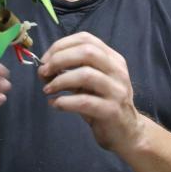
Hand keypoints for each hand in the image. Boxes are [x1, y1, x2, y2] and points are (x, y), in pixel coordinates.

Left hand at [37, 32, 143, 151]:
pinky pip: (84, 102)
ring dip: (60, 80)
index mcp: (112, 59)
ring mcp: (117, 91)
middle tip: (43, 72)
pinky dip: (64, 101)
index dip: (61, 45)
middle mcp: (117, 71)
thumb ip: (73, 70)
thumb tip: (44, 66)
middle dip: (59, 59)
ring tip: (47, 89)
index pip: (86, 39)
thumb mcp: (91, 82)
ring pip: (86, 75)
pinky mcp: (112, 111)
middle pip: (87, 52)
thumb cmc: (103, 103)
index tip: (45, 59)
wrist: (126, 132)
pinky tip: (55, 104)